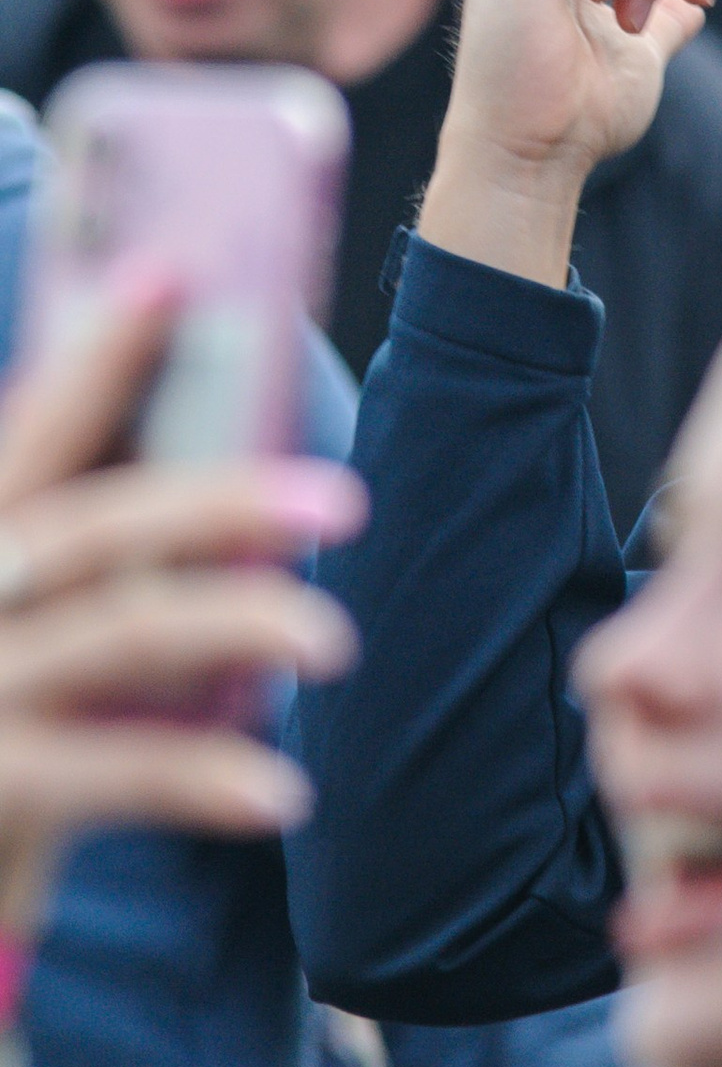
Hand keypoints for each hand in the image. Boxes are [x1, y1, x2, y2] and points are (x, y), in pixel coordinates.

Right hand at [0, 290, 361, 930]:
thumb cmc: (6, 720)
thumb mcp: (25, 621)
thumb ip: (93, 557)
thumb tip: (235, 486)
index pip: (38, 432)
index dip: (98, 356)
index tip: (168, 273)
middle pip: (96, 527)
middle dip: (220, 500)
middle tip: (343, 501)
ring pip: (119, 634)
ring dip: (238, 626)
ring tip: (334, 641)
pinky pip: (114, 774)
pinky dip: (203, 780)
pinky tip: (282, 793)